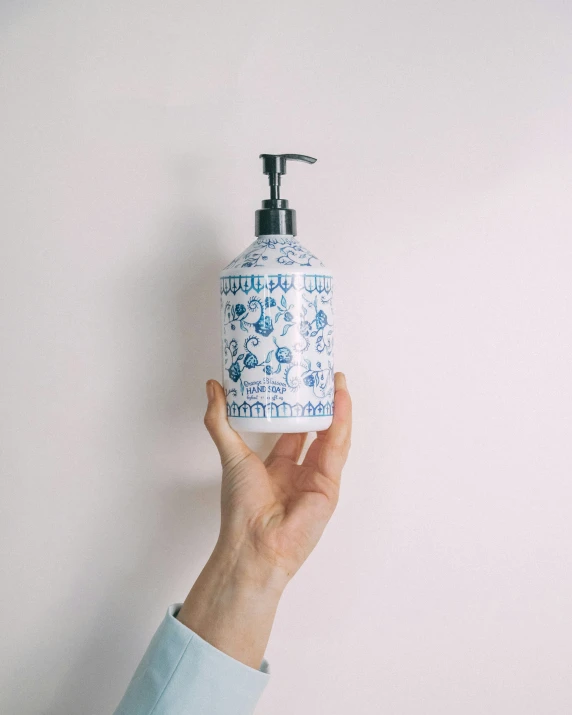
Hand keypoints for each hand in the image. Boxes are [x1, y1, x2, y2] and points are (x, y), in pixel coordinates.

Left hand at [208, 371, 351, 586]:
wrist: (254, 542)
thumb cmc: (241, 507)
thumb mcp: (231, 454)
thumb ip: (220, 421)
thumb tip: (212, 387)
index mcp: (278, 467)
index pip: (294, 431)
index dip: (298, 407)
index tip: (300, 382)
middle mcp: (300, 472)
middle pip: (317, 431)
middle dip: (322, 405)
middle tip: (323, 375)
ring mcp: (317, 478)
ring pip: (332, 436)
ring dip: (337, 409)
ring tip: (336, 381)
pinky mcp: (329, 485)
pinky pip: (337, 449)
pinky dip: (341, 424)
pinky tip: (341, 402)